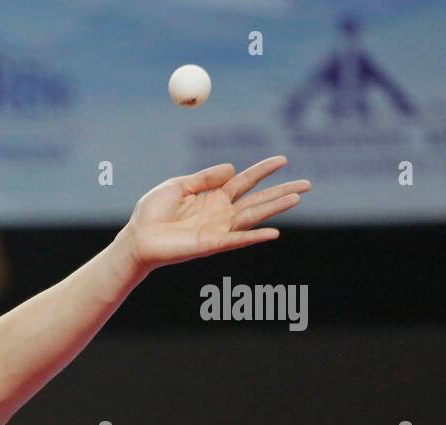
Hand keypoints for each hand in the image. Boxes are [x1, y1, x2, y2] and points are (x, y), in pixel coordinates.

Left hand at [123, 155, 310, 270]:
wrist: (137, 238)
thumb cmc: (152, 213)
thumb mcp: (178, 185)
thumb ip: (205, 177)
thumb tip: (232, 168)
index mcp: (213, 196)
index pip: (245, 180)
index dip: (263, 170)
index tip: (283, 159)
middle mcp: (220, 213)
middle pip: (258, 199)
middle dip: (282, 191)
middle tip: (308, 183)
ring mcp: (218, 229)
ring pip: (253, 216)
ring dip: (276, 207)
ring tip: (298, 197)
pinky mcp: (211, 244)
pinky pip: (237, 239)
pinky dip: (255, 237)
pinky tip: (274, 233)